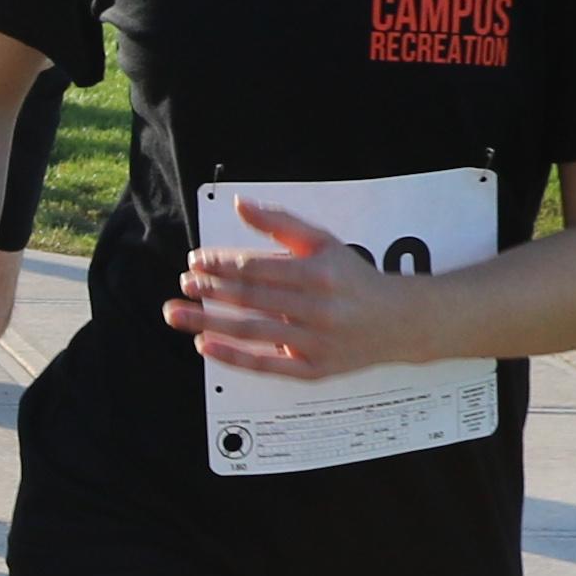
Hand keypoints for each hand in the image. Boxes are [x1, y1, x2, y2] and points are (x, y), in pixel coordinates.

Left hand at [167, 198, 426, 384]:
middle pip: (252, 299)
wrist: (398, 322)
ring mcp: (316, 343)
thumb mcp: (322, 242)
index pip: (258, 268)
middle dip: (211, 291)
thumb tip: (239, 204)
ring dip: (209, 322)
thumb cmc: (352, 277)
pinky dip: (233, 357)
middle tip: (182, 284)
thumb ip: (279, 223)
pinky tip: (204, 344)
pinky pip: (267, 366)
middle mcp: (318, 309)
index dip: (221, 264)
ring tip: (176, 314)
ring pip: (254, 332)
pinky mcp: (314, 370)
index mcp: (319, 272)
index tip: (195, 261)